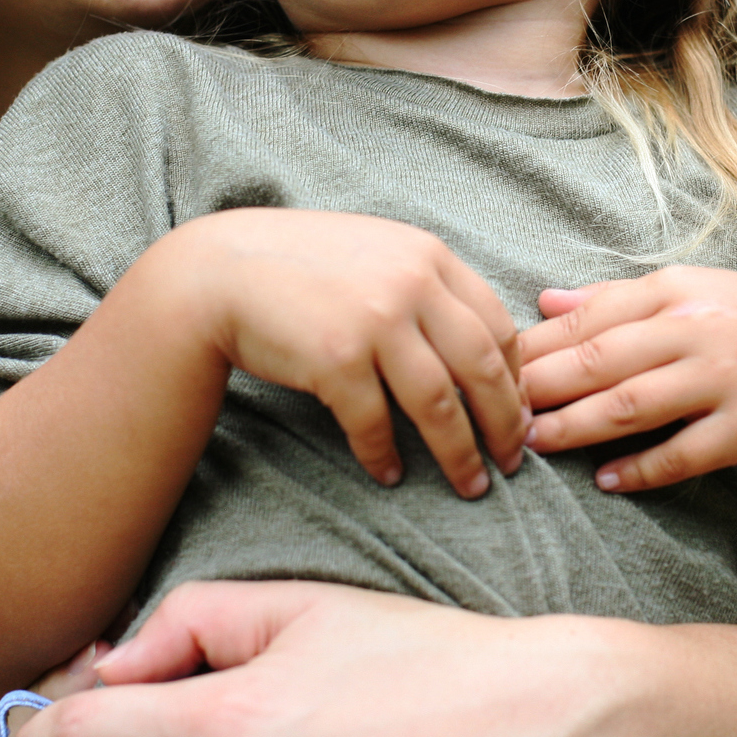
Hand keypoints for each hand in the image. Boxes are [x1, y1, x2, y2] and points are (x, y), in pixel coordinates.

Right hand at [155, 208, 527, 496]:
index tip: (519, 412)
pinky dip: (386, 456)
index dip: (516, 377)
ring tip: (471, 484)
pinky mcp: (335, 360)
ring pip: (440, 404)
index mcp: (428, 256)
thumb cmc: (301, 268)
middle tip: (513, 460)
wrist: (218, 272)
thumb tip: (480, 347)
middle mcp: (410, 284)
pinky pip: (376, 423)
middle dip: (505, 423)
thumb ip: (426, 285)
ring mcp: (374, 322)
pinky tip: (390, 475)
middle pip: (484, 368)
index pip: (498, 324)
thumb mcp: (377, 252)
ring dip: (460, 454)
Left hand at [517, 266, 736, 491]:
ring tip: (533, 444)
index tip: (493, 372)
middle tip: (497, 413)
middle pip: (601, 360)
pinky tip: (605, 480)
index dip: (536, 348)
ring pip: (633, 405)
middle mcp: (699, 328)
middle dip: (542, 388)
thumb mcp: (689, 295)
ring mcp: (726, 377)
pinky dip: (642, 469)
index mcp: (676, 290)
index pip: (589, 319)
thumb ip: (615, 299)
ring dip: (576, 427)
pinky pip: (685, 453)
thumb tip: (543, 301)